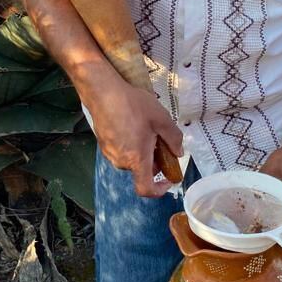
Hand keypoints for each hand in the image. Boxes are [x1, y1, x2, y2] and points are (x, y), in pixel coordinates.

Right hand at [83, 71, 182, 197]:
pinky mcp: (103, 144)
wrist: (103, 91)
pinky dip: (130, 144)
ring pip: (131, 159)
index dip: (159, 190)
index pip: (145, 189)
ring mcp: (109, 153)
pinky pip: (121, 150)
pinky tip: (132, 123)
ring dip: (141, 150)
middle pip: (141, 170)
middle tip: (159, 138)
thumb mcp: (161, 119)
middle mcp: (121, 161)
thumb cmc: (133, 105)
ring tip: (145, 126)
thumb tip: (178, 153)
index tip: (168, 178)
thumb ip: (174, 139)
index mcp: (136, 159)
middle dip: (154, 159)